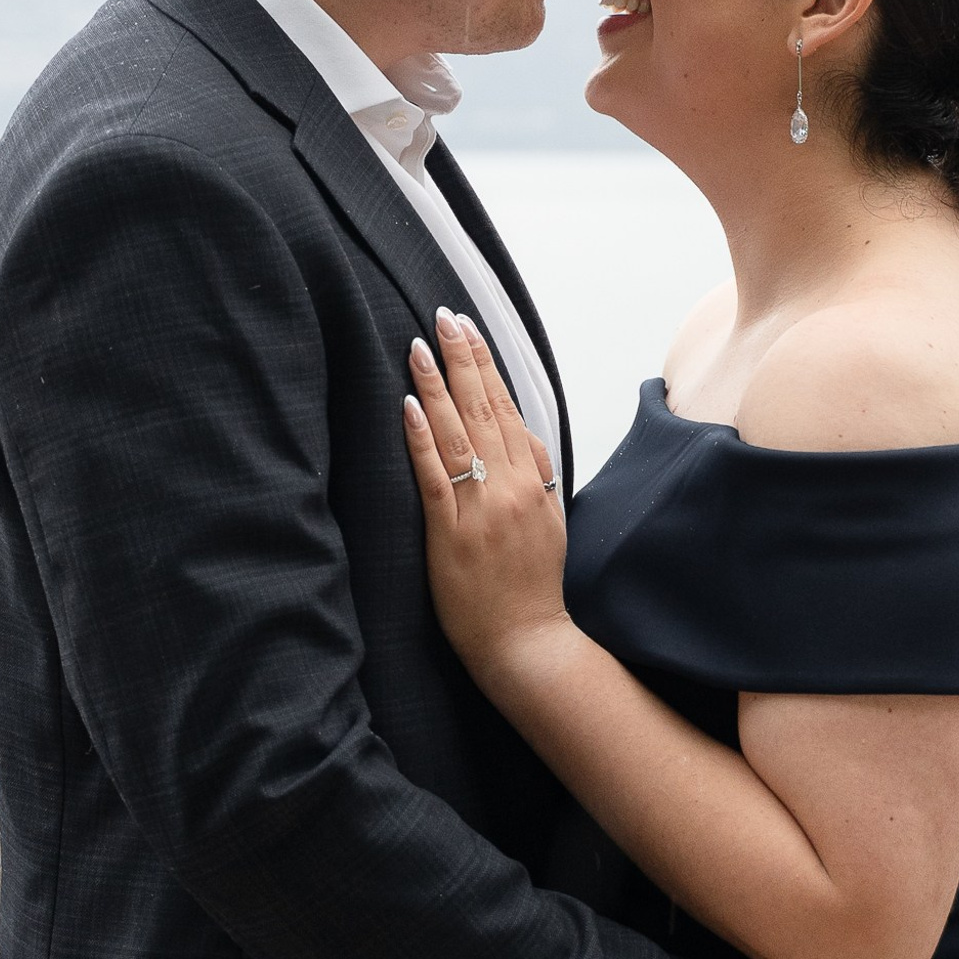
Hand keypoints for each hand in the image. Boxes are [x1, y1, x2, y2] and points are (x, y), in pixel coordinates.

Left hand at [403, 309, 568, 680]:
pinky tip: (407, 407)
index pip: (508, 407)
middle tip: (444, 317)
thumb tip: (524, 434)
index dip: (486, 364)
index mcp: (534, 481)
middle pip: (484, 409)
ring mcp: (481, 509)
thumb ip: (538, 475)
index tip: (469, 328)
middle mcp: (510, 487)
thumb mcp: (550, 520)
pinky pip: (434, 478)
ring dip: (437, 386)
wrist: (528, 641)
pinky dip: (421, 439)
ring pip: (458, 434)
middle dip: (461, 358)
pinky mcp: (451, 535)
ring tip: (419, 346)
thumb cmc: (533, 584)